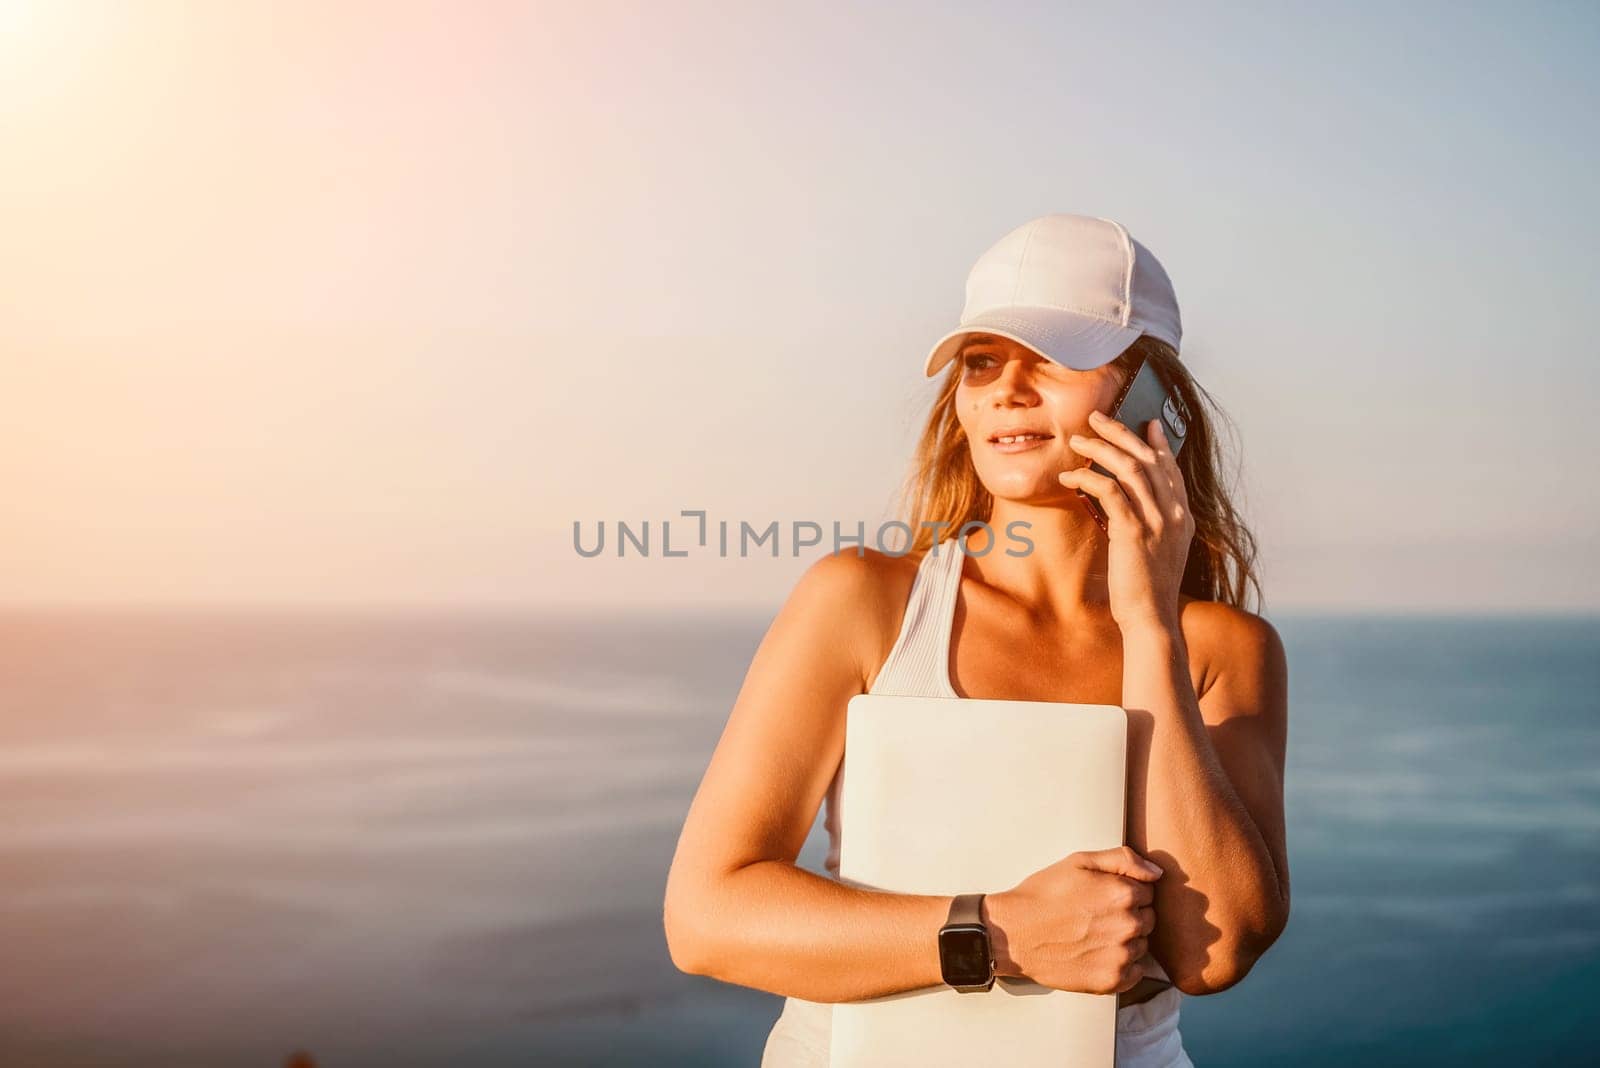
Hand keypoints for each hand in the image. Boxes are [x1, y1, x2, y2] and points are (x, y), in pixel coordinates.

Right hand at [984, 846, 1163, 993]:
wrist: (1012, 934)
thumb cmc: (1043, 894)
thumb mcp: (1079, 862)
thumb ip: (1123, 859)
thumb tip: (1157, 873)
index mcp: (1123, 893)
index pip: (1148, 892)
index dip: (1126, 891)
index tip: (1102, 896)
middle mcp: (1128, 925)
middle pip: (1148, 918)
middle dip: (1128, 915)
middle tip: (1096, 915)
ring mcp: (1121, 956)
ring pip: (1142, 944)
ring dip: (1126, 940)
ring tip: (1093, 934)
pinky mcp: (1112, 981)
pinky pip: (1137, 971)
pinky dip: (1123, 965)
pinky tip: (1097, 954)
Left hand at [1058, 409, 1193, 630]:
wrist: (1151, 619)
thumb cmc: (1148, 589)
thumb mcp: (1159, 551)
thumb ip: (1152, 524)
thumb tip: (1129, 505)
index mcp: (1182, 518)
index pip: (1171, 469)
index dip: (1158, 443)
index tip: (1147, 423)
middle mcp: (1173, 514)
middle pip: (1148, 459)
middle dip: (1122, 433)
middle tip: (1098, 418)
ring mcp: (1156, 522)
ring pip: (1129, 468)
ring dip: (1101, 450)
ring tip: (1078, 440)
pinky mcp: (1132, 532)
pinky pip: (1109, 492)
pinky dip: (1088, 479)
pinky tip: (1070, 477)